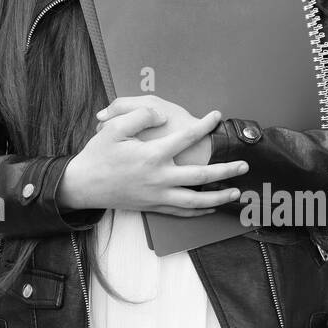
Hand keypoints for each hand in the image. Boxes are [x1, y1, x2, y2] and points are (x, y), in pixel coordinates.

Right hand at [58, 97, 248, 217]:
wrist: (82, 185)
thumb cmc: (98, 155)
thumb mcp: (114, 128)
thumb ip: (139, 116)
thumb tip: (160, 115)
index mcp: (152, 155)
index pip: (186, 137)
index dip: (204, 125)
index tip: (216, 116)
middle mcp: (159, 178)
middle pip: (201, 176)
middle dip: (225, 170)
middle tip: (244, 165)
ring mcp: (157, 195)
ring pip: (195, 200)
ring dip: (218, 197)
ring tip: (236, 192)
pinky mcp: (153, 206)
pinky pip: (181, 212)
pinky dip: (198, 211)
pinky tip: (211, 207)